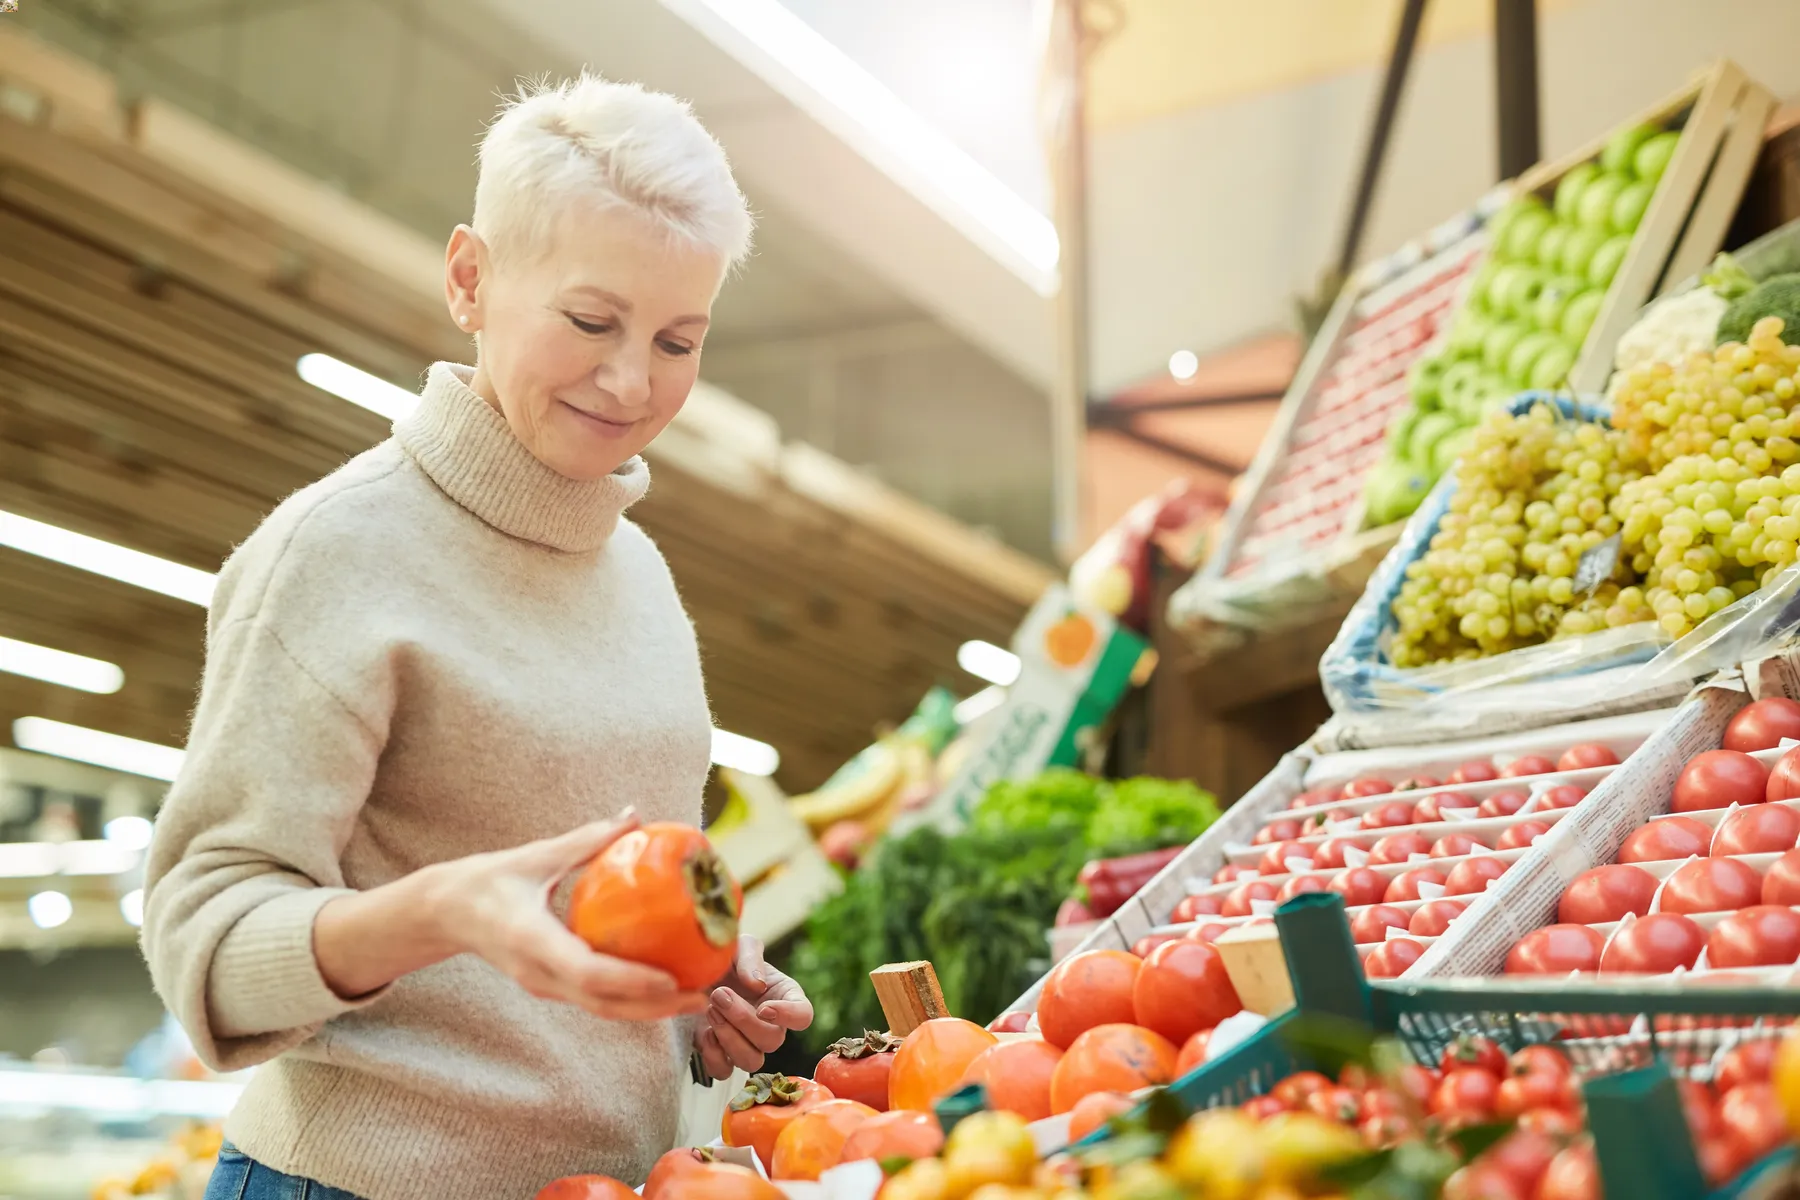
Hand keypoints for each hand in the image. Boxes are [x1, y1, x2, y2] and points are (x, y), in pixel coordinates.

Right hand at [425, 808, 709, 1021]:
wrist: (444, 914)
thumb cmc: (490, 879)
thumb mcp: (535, 855)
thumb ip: (585, 840)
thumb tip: (634, 815)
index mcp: (531, 940)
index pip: (586, 971)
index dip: (630, 981)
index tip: (670, 979)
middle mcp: (538, 972)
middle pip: (602, 1003)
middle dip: (655, 1007)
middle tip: (702, 995)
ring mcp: (543, 985)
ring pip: (601, 1008)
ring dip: (650, 1010)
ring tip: (696, 997)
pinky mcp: (549, 987)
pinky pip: (595, 998)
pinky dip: (632, 998)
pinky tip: (667, 985)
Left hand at [693, 936, 813, 1078]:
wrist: (696, 971)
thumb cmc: (727, 957)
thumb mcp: (741, 945)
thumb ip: (751, 957)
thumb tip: (756, 985)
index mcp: (785, 997)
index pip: (803, 1016)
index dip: (788, 1016)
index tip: (763, 1006)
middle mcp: (772, 1025)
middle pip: (772, 1041)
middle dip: (743, 1020)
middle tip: (719, 994)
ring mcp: (748, 1044)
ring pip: (751, 1061)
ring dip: (729, 1038)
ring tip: (710, 1010)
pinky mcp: (722, 1055)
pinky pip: (724, 1071)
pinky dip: (713, 1056)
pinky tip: (704, 1032)